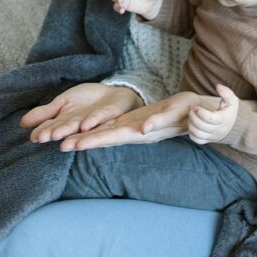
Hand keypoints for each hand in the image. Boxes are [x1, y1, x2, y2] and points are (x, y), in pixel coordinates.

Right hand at [20, 83, 141, 143]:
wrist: (115, 94)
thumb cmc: (87, 102)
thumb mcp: (63, 102)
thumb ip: (45, 113)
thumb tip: (22, 124)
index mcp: (68, 123)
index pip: (54, 128)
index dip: (45, 132)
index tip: (34, 137)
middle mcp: (81, 126)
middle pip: (68, 130)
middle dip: (57, 134)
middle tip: (45, 138)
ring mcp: (97, 122)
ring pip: (85, 131)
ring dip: (75, 137)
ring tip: (64, 142)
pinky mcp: (111, 114)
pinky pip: (102, 118)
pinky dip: (94, 121)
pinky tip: (85, 125)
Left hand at [60, 90, 203, 150]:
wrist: (198, 113)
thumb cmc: (188, 111)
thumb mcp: (175, 113)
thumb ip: (159, 122)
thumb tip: (143, 129)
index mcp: (140, 132)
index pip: (112, 137)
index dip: (93, 140)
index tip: (74, 144)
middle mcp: (133, 132)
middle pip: (103, 137)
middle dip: (82, 142)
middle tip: (59, 145)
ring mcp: (132, 128)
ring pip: (104, 133)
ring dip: (85, 138)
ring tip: (64, 141)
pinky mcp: (133, 122)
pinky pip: (111, 127)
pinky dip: (96, 129)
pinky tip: (83, 131)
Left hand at [188, 84, 239, 144]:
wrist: (236, 126)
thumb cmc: (231, 111)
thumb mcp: (232, 100)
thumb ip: (226, 92)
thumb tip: (218, 86)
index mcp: (222, 119)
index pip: (209, 118)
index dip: (200, 112)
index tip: (195, 106)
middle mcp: (217, 129)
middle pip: (201, 126)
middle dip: (193, 116)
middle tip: (190, 109)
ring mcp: (212, 136)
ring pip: (198, 134)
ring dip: (191, 125)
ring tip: (190, 116)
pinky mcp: (209, 140)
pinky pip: (198, 140)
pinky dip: (192, 134)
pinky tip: (192, 125)